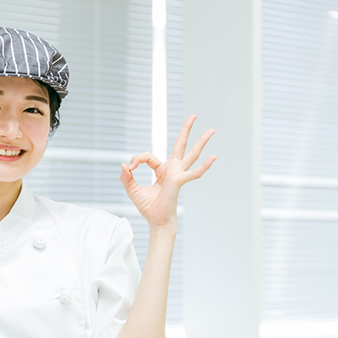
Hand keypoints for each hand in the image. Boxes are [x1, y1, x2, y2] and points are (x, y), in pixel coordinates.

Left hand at [120, 115, 216, 229]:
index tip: (130, 168)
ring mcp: (178, 174)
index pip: (149, 156)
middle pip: (181, 145)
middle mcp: (172, 170)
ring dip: (201, 141)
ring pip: (191, 154)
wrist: (156, 222)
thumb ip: (126, 177)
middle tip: (193, 115)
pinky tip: (213, 158)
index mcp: (162, 170)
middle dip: (186, 130)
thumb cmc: (148, 208)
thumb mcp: (132, 190)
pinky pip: (193, 173)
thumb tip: (124, 164)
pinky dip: (203, 166)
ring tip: (211, 130)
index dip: (138, 159)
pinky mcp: (179, 181)